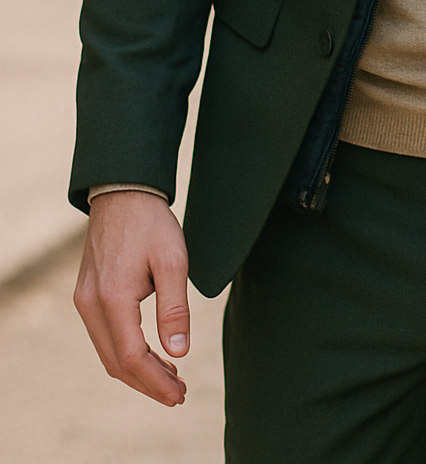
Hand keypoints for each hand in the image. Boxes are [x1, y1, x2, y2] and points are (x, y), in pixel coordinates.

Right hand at [74, 190, 189, 405]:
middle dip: (147, 383)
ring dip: (137, 371)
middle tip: (178, 394)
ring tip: (170, 378)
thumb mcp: (172, 260)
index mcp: (112, 298)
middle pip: (116, 363)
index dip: (156, 382)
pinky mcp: (86, 295)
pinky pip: (104, 336)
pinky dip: (126, 352)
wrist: (123, 191)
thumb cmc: (151, 223)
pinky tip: (151, 353)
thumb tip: (178, 353)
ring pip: (108, 353)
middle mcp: (91, 304)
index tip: (180, 395)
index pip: (132, 357)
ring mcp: (85, 300)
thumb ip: (175, 308)